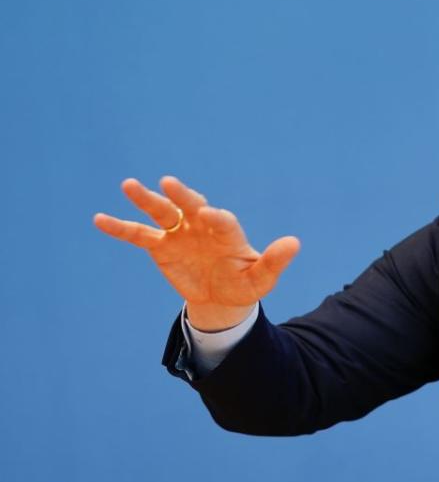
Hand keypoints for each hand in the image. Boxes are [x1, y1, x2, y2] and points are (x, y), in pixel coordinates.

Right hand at [94, 176, 299, 330]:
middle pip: (190, 205)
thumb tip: (294, 243)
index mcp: (227, 231)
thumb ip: (274, 261)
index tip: (210, 215)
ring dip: (146, 199)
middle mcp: (201, 225)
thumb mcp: (261, 279)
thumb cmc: (244, 284)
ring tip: (129, 185)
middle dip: (182, 195)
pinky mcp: (161, 247)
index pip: (222, 220)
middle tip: (170, 183)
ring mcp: (179, 233)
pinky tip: (99, 219)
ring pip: (161, 213)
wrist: (222, 298)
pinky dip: (120, 227)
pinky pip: (139, 235)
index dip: (216, 218)